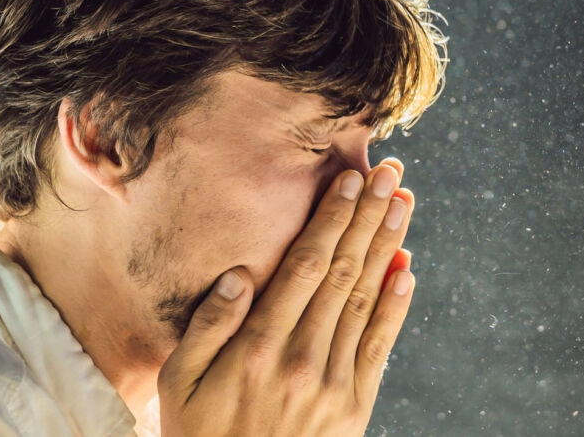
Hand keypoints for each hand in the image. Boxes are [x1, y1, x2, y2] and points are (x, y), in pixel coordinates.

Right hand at [158, 160, 415, 435]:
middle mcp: (302, 358)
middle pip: (343, 272)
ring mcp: (333, 383)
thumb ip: (207, 326)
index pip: (304, 266)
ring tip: (402, 203)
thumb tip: (240, 274)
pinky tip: (407, 269)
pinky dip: (396, 305)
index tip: (348, 179)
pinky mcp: (353, 406)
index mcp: (257, 346)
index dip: (330, 219)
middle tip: (389, 173)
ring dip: (388, 247)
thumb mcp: (177, 383)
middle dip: (367, 217)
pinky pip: (379, 346)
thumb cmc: (199, 436)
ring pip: (366, 300)